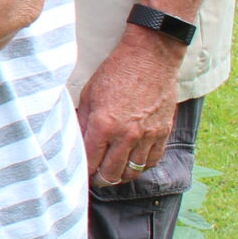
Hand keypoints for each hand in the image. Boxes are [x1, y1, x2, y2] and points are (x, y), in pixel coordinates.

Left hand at [76, 32, 180, 186]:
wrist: (150, 58)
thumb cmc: (115, 72)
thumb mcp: (89, 95)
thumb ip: (82, 122)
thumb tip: (74, 143)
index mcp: (104, 125)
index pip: (90, 163)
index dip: (82, 172)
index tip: (78, 175)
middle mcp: (127, 135)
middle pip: (112, 174)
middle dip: (100, 180)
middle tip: (94, 178)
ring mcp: (147, 136)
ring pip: (132, 172)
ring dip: (120, 176)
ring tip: (111, 173)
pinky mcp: (163, 133)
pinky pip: (152, 161)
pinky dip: (140, 166)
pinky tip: (131, 163)